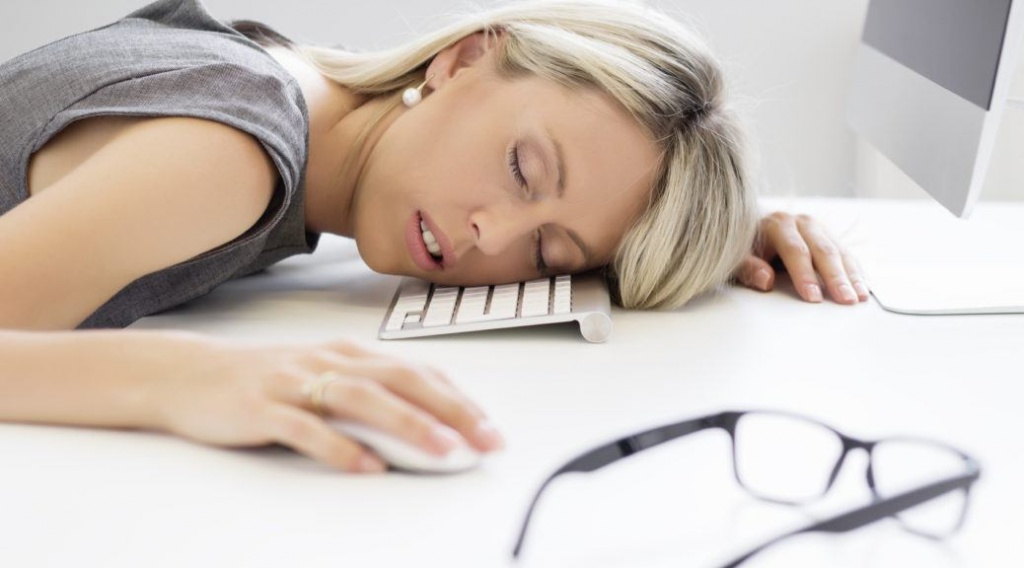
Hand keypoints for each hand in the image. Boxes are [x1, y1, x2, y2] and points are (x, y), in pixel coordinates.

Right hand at [147, 335, 503, 472]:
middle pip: (401, 379)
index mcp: (348, 352)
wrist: (186, 374)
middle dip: (451, 409)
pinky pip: (306, 427)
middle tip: (485, 439)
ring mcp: (294, 381)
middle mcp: (328, 360)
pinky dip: (340, 446)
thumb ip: (365, 395)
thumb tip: (420, 425)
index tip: (490, 427)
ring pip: (361, 398)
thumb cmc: (263, 379)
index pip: (416, 371)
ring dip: (408, 424)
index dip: (458, 398)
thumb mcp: (320, 377)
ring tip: (443, 450)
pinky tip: (367, 466)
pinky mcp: (262, 406)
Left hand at [734, 212, 869, 303]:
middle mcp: (802, 222)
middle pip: (823, 251)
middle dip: (836, 278)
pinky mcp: (829, 236)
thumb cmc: (745, 248)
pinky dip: (856, 272)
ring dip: (852, 276)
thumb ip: (749, 268)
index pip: (795, 251)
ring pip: (839, 252)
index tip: (813, 298)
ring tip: (859, 297)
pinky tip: (864, 288)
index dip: (805, 275)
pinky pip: (846, 254)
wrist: (753, 229)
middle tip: (845, 300)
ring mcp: (818, 228)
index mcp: (778, 225)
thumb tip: (766, 280)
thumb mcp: (738, 259)